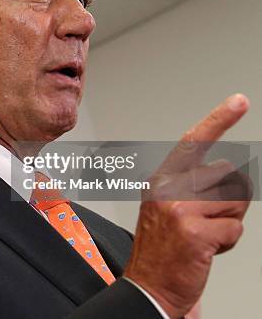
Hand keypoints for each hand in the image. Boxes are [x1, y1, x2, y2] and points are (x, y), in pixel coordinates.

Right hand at [124, 94, 251, 318]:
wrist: (148, 287)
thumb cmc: (163, 249)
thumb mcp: (171, 208)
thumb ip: (196, 186)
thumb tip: (234, 173)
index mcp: (161, 180)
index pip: (192, 142)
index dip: (218, 119)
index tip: (238, 101)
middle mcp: (168, 189)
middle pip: (228, 175)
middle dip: (230, 200)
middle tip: (206, 221)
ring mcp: (180, 209)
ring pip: (236, 201)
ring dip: (229, 221)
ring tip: (204, 235)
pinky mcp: (195, 231)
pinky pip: (235, 228)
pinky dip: (227, 242)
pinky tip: (205, 249)